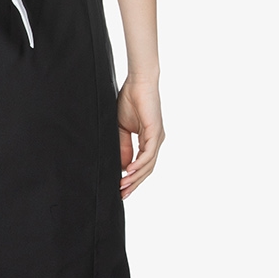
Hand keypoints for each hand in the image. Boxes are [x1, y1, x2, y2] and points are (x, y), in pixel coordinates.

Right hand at [117, 76, 164, 197]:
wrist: (137, 82)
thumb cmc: (129, 101)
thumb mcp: (121, 128)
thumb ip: (123, 147)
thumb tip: (123, 167)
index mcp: (148, 141)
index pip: (142, 165)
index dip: (132, 179)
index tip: (121, 189)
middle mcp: (155, 141)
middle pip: (147, 169)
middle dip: (134, 183)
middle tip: (123, 195)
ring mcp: (157, 137)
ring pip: (148, 164)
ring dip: (135, 177)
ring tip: (123, 186)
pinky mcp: (156, 132)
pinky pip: (148, 153)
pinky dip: (139, 163)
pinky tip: (129, 171)